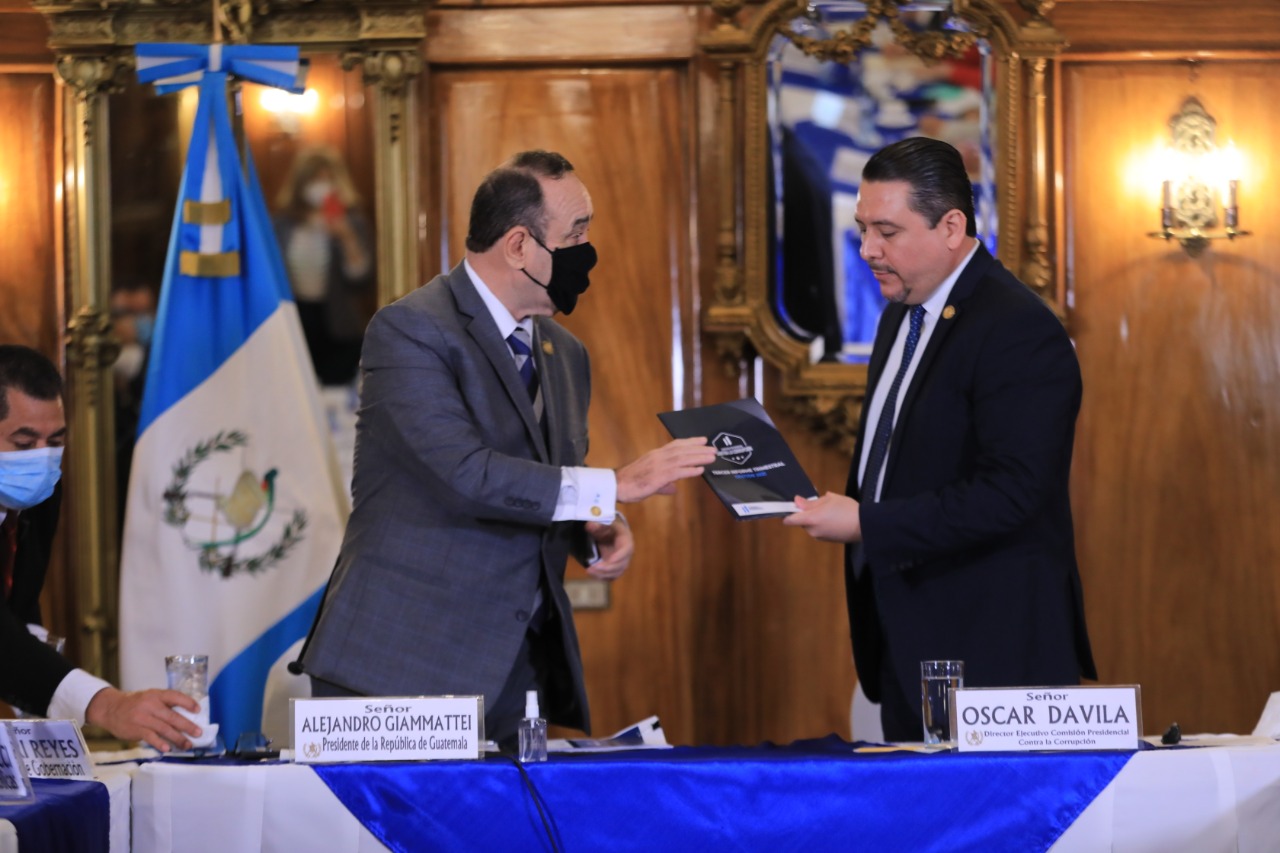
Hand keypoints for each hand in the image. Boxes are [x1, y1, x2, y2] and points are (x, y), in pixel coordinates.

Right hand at [85, 687, 202, 751]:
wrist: (110, 708)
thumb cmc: (135, 704)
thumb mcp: (150, 697)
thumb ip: (164, 704)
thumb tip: (186, 715)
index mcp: (156, 695)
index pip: (175, 696)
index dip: (188, 703)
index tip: (198, 710)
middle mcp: (150, 705)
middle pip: (172, 716)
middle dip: (188, 726)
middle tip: (199, 733)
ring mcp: (142, 718)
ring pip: (164, 729)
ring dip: (178, 738)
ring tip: (188, 744)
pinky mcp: (136, 729)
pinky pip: (150, 737)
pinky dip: (160, 743)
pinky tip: (168, 749)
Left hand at [584, 516, 632, 579]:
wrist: (608, 534)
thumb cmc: (607, 527)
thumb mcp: (603, 523)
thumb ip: (596, 524)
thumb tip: (590, 526)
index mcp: (626, 540)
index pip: (626, 549)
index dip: (619, 556)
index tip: (610, 560)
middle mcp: (626, 553)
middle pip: (621, 564)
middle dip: (607, 568)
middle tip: (592, 568)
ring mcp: (621, 562)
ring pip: (616, 572)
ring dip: (603, 574)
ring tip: (589, 571)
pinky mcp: (615, 568)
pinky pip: (611, 576)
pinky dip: (602, 577)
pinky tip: (592, 574)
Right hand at [616, 437, 716, 502]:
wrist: (616, 486)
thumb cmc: (630, 484)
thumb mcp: (649, 481)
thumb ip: (663, 484)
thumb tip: (673, 488)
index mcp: (655, 455)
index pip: (675, 445)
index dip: (690, 442)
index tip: (702, 440)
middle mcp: (658, 457)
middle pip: (682, 449)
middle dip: (699, 448)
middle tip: (713, 448)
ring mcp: (659, 465)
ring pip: (683, 458)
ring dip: (698, 457)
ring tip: (711, 457)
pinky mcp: (658, 476)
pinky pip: (678, 471)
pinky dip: (690, 470)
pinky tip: (700, 470)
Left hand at [781, 492, 862, 542]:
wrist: (864, 525)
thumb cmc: (847, 509)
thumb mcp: (829, 499)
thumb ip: (810, 502)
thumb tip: (797, 501)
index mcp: (810, 519)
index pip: (789, 520)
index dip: (788, 513)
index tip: (791, 507)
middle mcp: (812, 531)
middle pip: (801, 522)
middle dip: (806, 514)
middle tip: (820, 504)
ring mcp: (820, 537)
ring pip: (810, 526)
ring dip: (815, 519)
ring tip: (830, 511)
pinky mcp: (827, 540)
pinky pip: (819, 530)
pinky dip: (822, 525)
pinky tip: (835, 519)